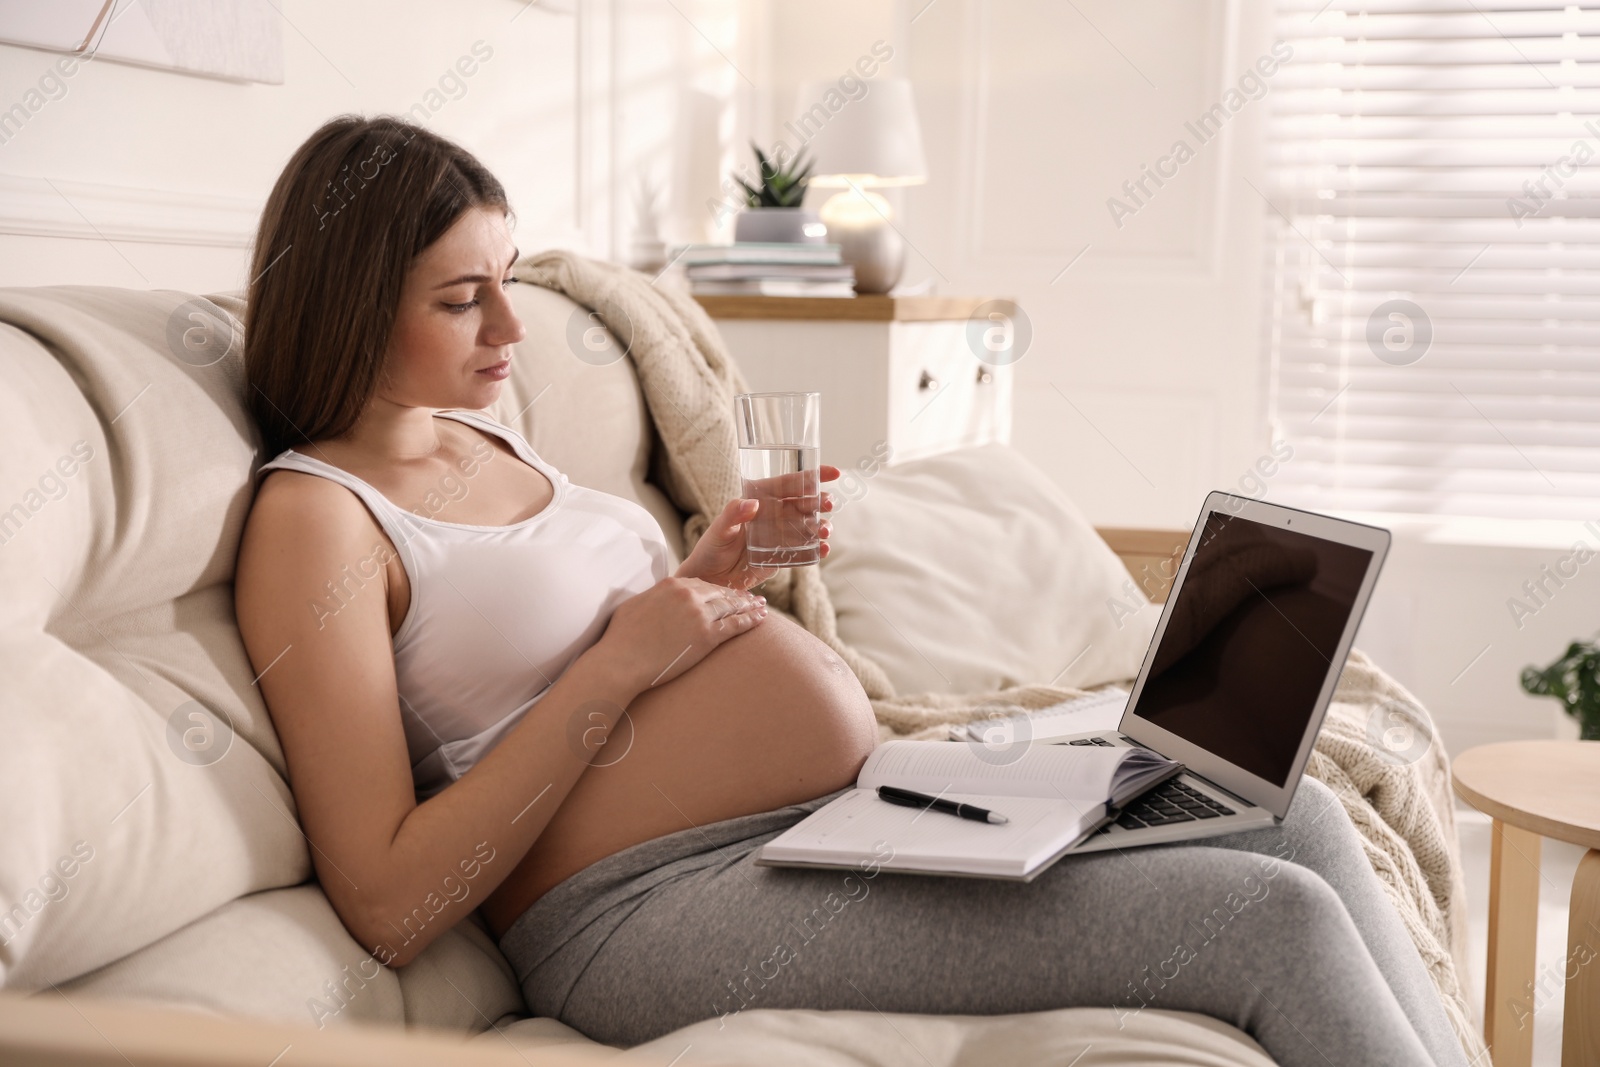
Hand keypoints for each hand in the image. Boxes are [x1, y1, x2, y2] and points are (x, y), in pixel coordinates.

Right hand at [598, 576, 768, 691]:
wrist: (621, 661)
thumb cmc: (621, 638)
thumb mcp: (635, 605)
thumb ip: (654, 597)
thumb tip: (658, 598)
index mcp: (672, 584)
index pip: (701, 583)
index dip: (716, 589)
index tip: (726, 592)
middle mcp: (688, 594)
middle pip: (720, 592)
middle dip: (737, 595)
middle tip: (752, 597)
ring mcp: (700, 614)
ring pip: (732, 606)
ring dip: (750, 605)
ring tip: (761, 606)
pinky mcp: (707, 636)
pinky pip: (736, 625)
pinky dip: (751, 620)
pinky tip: (762, 618)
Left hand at [675, 465, 840, 589]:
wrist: (711, 579)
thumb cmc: (711, 548)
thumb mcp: (719, 529)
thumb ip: (733, 514)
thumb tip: (752, 504)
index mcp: (762, 499)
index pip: (790, 482)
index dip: (813, 475)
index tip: (833, 473)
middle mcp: (775, 514)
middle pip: (806, 503)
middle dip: (821, 501)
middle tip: (828, 504)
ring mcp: (782, 535)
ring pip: (810, 525)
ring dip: (822, 525)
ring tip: (825, 531)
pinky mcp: (785, 555)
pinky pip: (806, 550)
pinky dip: (817, 549)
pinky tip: (823, 549)